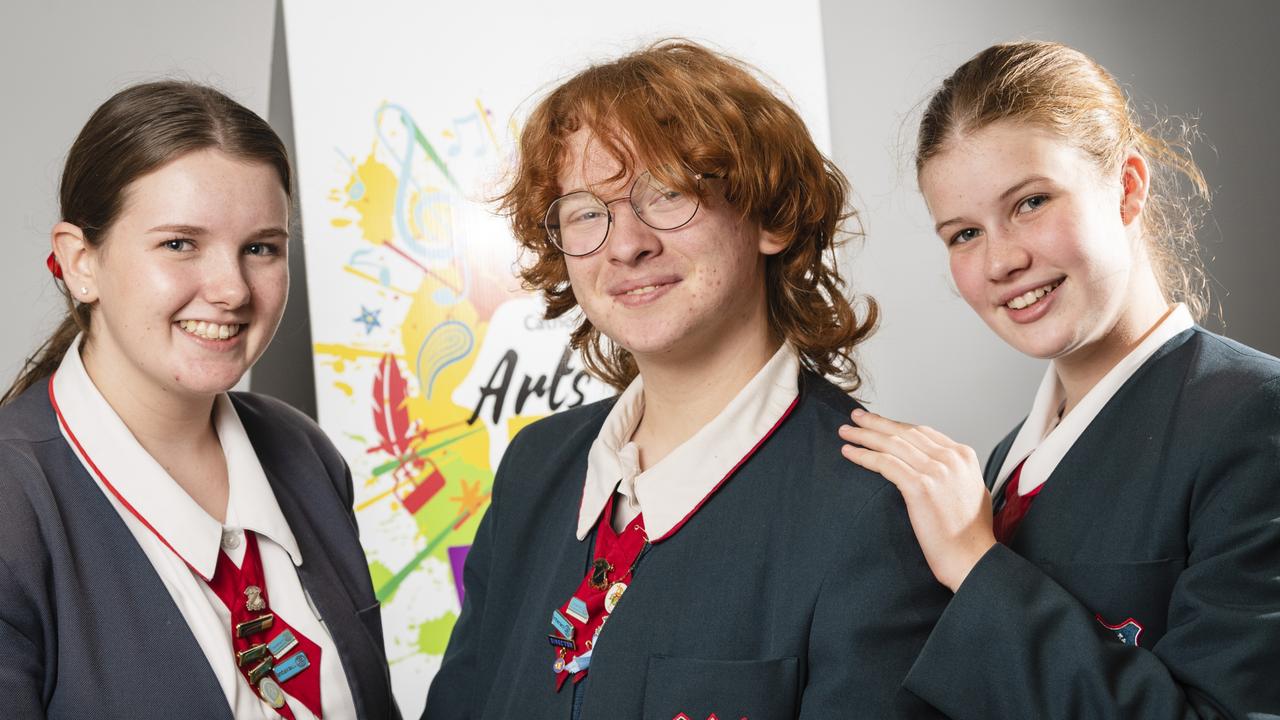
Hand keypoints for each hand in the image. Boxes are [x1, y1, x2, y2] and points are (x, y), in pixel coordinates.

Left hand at [838, 408, 995, 591]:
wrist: (973, 559)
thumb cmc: (971, 534)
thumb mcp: (971, 490)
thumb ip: (954, 473)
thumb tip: (938, 467)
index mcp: (963, 455)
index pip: (921, 431)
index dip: (895, 424)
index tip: (877, 422)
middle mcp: (950, 458)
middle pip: (904, 432)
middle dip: (876, 423)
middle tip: (855, 417)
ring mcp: (936, 471)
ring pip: (891, 444)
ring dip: (864, 436)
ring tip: (845, 432)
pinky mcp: (920, 487)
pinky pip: (884, 463)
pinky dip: (864, 456)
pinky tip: (849, 453)